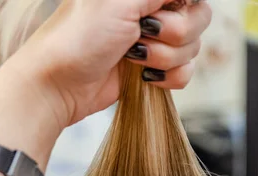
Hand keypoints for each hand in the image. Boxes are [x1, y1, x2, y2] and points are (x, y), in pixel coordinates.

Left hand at [3, 0, 210, 129]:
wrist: (58, 85)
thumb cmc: (79, 37)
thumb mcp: (123, 0)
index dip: (183, 4)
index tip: (159, 14)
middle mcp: (151, 9)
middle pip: (199, 17)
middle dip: (175, 32)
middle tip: (142, 33)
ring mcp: (154, 41)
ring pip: (193, 47)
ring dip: (164, 57)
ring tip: (131, 56)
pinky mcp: (153, 70)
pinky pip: (185, 73)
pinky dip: (169, 78)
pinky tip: (143, 77)